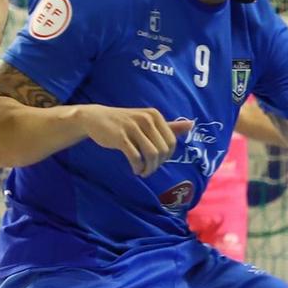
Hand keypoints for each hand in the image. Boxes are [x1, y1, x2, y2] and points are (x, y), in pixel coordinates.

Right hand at [78, 106, 193, 176]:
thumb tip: (192, 124)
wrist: (95, 118)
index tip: (158, 162)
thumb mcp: (148, 121)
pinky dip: (137, 167)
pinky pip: (135, 157)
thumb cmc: (125, 122)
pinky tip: (135, 169)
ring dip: (149, 168)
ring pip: (151, 154)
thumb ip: (170, 125)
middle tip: (149, 169)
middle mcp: (146, 119)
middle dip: (158, 165)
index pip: (171, 142)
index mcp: (155, 115)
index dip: (167, 157)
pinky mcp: (120, 137)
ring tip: (143, 171)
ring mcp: (133, 127)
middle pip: (162, 150)